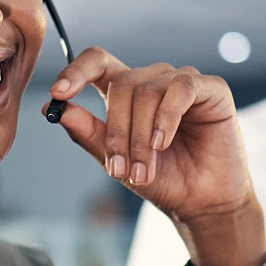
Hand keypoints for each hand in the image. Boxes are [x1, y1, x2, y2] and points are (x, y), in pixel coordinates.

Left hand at [45, 48, 265, 265]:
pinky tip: (163, 143)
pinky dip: (166, 118)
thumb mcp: (116, 160)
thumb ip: (88, 133)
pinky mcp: (211, 89)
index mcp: (128, 93)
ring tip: (143, 171)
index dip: (76, 71)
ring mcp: (182, 82)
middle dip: (117, 131)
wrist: (201, 203)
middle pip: (122, 84)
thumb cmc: (162, 180)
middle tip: (119, 170)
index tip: (58, 94)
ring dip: (140, 137)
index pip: (98, 62)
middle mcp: (154, 81)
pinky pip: (181, 89)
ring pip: (148, 91)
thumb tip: (54, 109)